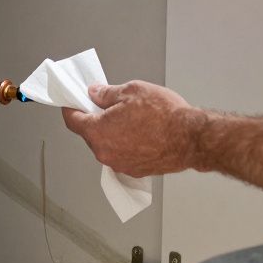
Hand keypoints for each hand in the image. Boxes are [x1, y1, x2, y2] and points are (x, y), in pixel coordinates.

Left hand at [62, 81, 206, 177]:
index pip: (73, 121)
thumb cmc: (165, 115)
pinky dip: (125, 144)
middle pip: (90, 134)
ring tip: (131, 118)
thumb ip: (107, 94)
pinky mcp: (135, 170)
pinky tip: (140, 132)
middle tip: (106, 105)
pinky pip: (122, 155)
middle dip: (95, 119)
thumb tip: (95, 93)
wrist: (191, 138)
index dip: (70, 108)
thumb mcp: (131, 91)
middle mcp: (106, 153)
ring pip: (107, 145)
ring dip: (112, 133)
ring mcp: (120, 164)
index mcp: (98, 132)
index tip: (72, 102)